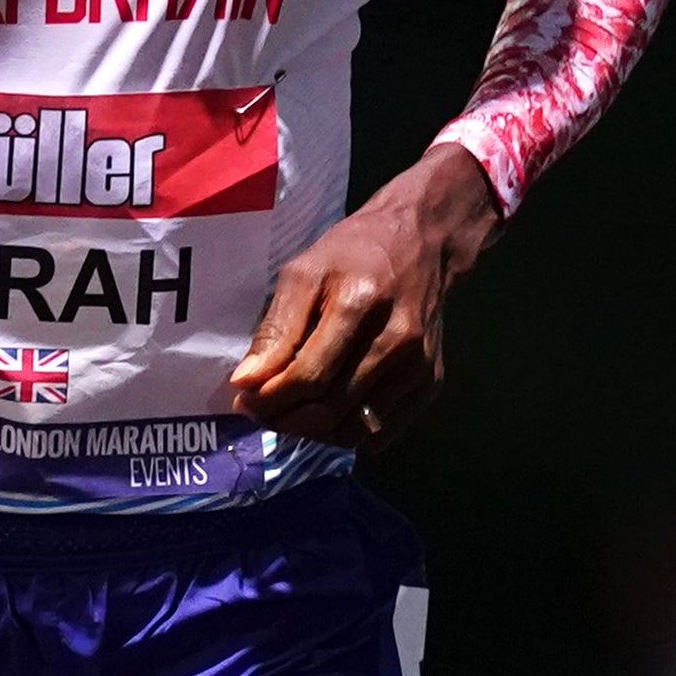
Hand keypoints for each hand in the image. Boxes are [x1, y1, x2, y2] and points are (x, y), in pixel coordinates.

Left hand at [230, 148, 499, 448]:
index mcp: (360, 303)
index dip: (270, 399)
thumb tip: (246, 383)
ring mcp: (419, 365)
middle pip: (330, 409)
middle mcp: (396, 339)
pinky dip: (345, 434)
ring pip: (353, 430)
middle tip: (262, 411)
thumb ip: (275, 329)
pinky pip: (379, 433)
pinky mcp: (430, 382)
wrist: (423, 241)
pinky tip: (326, 413)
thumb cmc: (355, 252)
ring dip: (312, 433)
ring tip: (290, 412)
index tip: (245, 399)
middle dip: (285, 420)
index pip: (309, 376)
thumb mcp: (304, 272)